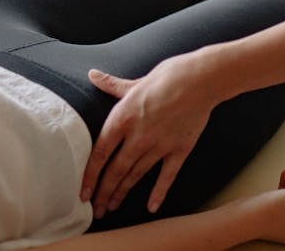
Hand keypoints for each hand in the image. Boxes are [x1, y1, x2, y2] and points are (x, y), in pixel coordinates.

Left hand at [81, 53, 219, 217]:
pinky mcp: (179, 149)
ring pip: (136, 175)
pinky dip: (159, 192)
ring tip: (112, 206)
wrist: (201, 79)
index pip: (100, 154)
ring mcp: (159, 145)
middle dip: (104, 192)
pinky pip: (166, 176)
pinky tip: (151, 207)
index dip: (90, 176)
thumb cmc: (167, 76)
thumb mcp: (135, 82)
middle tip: (97, 209)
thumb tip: (93, 75)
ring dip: (122, 192)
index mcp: (122, 118)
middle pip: (116, 170)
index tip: (83, 193)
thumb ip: (113, 85)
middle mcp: (138, 136)